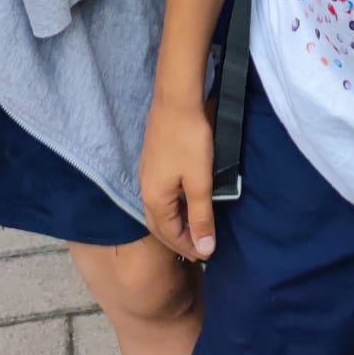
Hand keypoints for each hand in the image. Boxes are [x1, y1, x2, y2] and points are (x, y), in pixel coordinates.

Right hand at [140, 92, 216, 261]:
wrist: (176, 99)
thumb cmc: (189, 140)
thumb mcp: (200, 182)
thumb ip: (201, 216)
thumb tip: (204, 249)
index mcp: (155, 199)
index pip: (170, 235)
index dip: (189, 247)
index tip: (208, 255)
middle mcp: (145, 189)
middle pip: (159, 226)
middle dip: (178, 241)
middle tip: (199, 249)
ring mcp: (147, 173)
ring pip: (158, 210)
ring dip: (175, 224)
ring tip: (194, 229)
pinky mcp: (153, 160)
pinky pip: (160, 195)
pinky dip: (172, 207)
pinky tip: (185, 202)